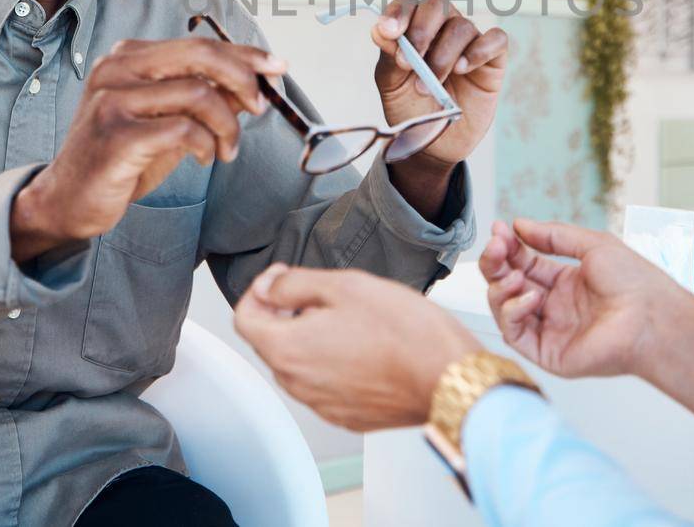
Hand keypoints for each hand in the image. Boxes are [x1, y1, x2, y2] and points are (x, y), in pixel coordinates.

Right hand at [10, 37, 284, 261]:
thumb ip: (206, 99)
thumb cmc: (121, 158)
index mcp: (128, 57)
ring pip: (198, 94)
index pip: (199, 43)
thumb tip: (256, 85)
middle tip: (261, 108)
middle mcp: (116, 69)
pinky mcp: (116, 135)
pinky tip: (203, 159)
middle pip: (200, 55)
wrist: (68, 200)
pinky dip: (206, 144)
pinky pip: (183, 130)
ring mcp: (112, 100)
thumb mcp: (169, 120)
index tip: (277, 67)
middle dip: (243, 79)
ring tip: (226, 150)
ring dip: (228, 126)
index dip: (245, 54)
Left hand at [233, 265, 480, 431]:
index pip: (244, 317)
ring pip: (300, 363)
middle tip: (324, 294)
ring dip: (312, 338)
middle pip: (271, 341)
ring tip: (352, 319)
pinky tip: (366, 347)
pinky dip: (334, 363)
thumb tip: (269, 286)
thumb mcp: (346, 285)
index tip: (282, 278)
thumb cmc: (406, 333)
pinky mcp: (346, 415)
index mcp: (287, 349)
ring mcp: (321, 404)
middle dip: (287, 313)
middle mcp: (297, 383)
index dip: (260, 289)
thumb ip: (295, 284)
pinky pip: (325, 384)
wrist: (449, 378)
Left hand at [370, 0, 507, 203]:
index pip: (408, 5)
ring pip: (462, 27)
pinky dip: (480, 50)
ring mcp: (469, 43)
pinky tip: (463, 69)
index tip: (389, 32)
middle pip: (438, 5)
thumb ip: (389, 57)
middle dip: (422, 29)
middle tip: (411, 61)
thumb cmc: (411, 109)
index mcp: (414, 29)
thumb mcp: (392, 86)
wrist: (433, 144)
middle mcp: (442, 30)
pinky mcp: (492, 60)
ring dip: (443, 55)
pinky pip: (496, 39)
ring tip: (432, 84)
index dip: (399, 13)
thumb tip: (379, 30)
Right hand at [480, 218, 693, 415]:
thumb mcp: (593, 245)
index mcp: (567, 283)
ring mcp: (550, 330)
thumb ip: (553, 235)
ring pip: (505, 309)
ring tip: (514, 274)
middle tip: (495, 247)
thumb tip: (520, 225)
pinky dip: (513, 312)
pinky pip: (514, 334)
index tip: (499, 231)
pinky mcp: (548, 353)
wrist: (652, 316)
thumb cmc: (636, 283)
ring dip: (501, 288)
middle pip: (508, 285)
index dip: (509, 248)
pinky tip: (530, 297)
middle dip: (497, 264)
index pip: (524, 264)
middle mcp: (555, 307)